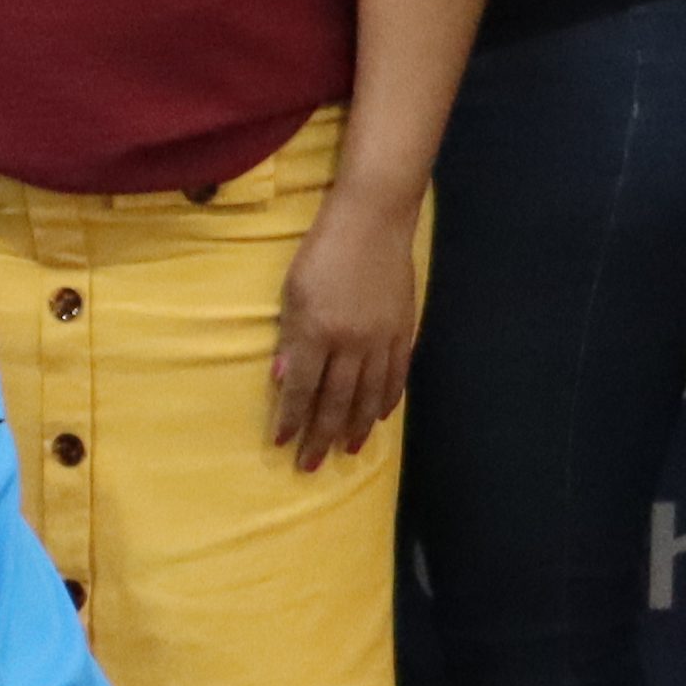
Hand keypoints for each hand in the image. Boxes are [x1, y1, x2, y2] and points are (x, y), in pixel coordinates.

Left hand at [270, 192, 421, 466]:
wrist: (374, 219)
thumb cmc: (322, 249)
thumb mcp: (293, 289)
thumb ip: (291, 337)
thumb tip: (284, 381)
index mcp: (319, 331)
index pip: (302, 389)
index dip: (291, 419)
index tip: (281, 444)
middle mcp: (353, 342)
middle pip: (335, 401)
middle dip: (320, 437)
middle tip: (310, 465)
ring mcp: (383, 339)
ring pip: (369, 396)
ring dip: (354, 427)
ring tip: (345, 450)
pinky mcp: (404, 330)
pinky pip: (396, 376)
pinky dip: (386, 401)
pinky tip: (377, 418)